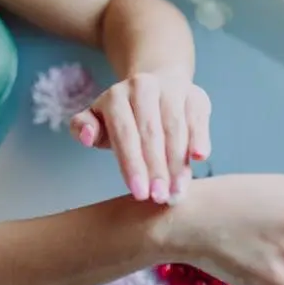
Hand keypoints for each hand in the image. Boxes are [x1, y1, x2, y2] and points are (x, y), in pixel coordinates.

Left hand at [70, 71, 210, 203]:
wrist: (156, 88)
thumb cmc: (124, 117)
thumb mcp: (98, 120)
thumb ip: (83, 127)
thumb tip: (86, 136)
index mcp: (116, 96)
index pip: (124, 134)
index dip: (132, 164)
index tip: (139, 193)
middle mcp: (143, 87)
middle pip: (151, 133)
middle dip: (156, 169)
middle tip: (159, 197)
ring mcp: (171, 89)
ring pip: (176, 128)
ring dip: (178, 163)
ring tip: (176, 191)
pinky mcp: (195, 95)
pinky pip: (198, 119)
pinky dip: (199, 137)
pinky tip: (200, 158)